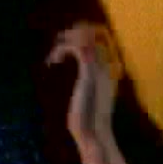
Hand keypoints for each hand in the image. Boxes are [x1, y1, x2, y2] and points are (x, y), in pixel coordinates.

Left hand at [46, 22, 135, 163]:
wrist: (92, 134)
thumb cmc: (87, 119)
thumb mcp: (89, 96)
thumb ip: (89, 84)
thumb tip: (82, 83)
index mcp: (110, 68)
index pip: (103, 37)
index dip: (83, 34)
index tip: (65, 46)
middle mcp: (108, 64)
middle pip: (98, 30)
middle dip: (75, 31)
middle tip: (59, 46)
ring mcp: (100, 68)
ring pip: (87, 34)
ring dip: (66, 38)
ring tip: (54, 54)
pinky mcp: (88, 73)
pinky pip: (76, 47)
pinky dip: (60, 49)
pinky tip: (52, 62)